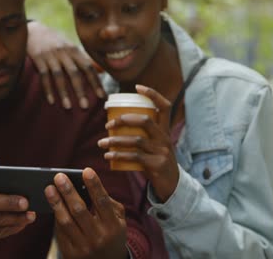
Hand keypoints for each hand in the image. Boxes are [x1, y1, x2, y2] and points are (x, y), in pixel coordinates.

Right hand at [27, 21, 104, 108]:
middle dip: (80, 90)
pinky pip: (44, 76)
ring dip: (64, 92)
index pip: (88, 67)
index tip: (102, 97)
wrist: (34, 31)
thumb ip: (86, 60)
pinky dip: (48, 89)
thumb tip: (102, 71)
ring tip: (68, 107)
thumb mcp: (72, 48)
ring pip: (59, 76)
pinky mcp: (38, 58)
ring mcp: (51, 55)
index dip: (96, 82)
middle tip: (85, 106)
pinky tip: (51, 101)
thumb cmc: (57, 43)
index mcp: (75, 51)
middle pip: (75, 73)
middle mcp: (64, 52)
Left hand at [44, 168, 127, 258]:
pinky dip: (56, 217)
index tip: (85, 170)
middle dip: (68, 191)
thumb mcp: (118, 220)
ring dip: (56, 203)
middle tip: (59, 176)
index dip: (94, 185)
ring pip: (66, 221)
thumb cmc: (112, 235)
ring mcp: (84, 247)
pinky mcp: (71, 254)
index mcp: (113, 226)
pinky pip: (60, 232)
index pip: (102, 202)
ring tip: (49, 188)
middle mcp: (98, 237)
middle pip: (80, 210)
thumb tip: (87, 185)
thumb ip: (108, 203)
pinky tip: (52, 204)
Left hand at [97, 85, 179, 201]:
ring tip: (101, 143)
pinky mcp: (157, 164)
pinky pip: (135, 157)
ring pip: (136, 140)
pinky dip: (119, 155)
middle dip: (124, 119)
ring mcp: (162, 151)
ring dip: (116, 141)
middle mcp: (165, 138)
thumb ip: (143, 135)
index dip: (153, 94)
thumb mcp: (155, 146)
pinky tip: (108, 156)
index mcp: (165, 130)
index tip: (137, 87)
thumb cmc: (157, 162)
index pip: (165, 106)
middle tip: (108, 124)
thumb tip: (117, 124)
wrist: (171, 186)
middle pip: (145, 120)